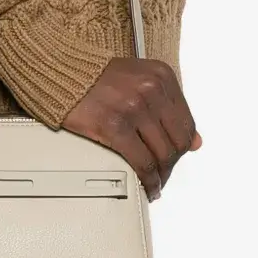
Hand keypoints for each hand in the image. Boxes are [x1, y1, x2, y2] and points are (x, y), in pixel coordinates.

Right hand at [61, 58, 201, 201]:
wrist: (61, 71)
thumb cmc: (96, 76)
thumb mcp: (140, 79)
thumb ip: (168, 106)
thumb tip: (196, 141)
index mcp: (161, 76)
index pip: (186, 122)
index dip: (182, 147)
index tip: (173, 157)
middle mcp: (151, 90)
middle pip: (177, 141)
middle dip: (171, 164)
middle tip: (162, 174)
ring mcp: (134, 108)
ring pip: (162, 154)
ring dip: (160, 175)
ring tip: (153, 182)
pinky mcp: (114, 125)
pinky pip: (141, 162)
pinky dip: (147, 180)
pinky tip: (145, 185)